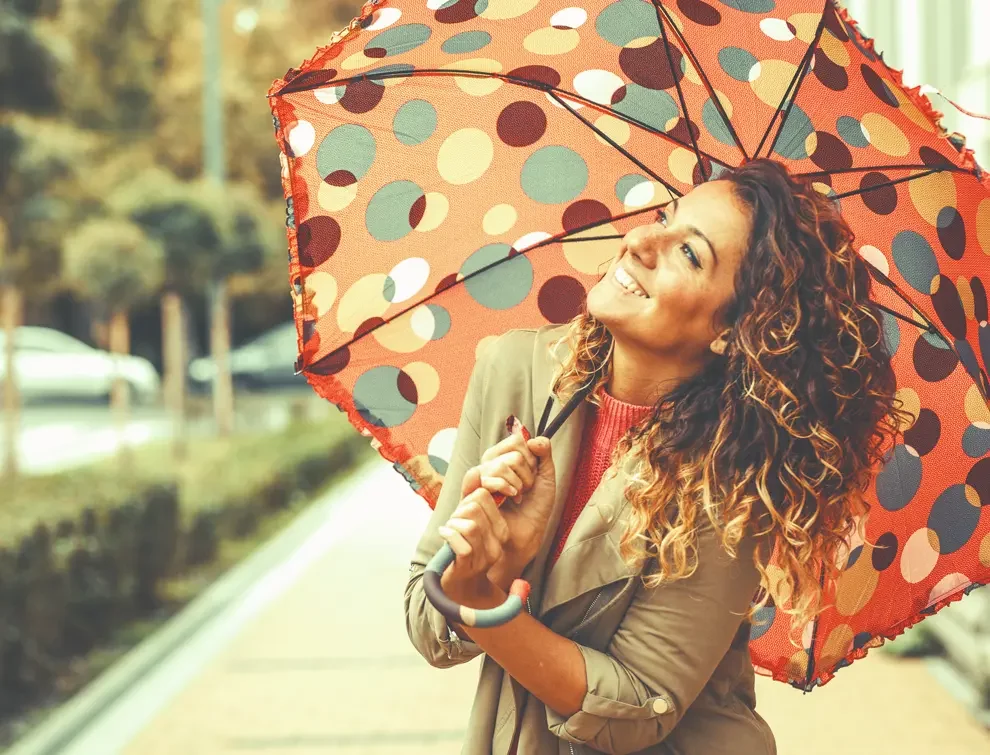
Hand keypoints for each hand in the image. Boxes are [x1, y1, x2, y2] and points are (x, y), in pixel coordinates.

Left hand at [438, 485, 510, 602]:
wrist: (460, 585)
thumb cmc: (463, 548)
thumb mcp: (468, 520)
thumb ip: (471, 496)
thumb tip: (476, 471)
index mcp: (501, 528)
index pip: (484, 495)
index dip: (468, 498)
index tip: (464, 512)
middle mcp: (498, 541)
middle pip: (476, 506)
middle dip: (459, 510)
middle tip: (455, 522)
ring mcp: (485, 555)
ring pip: (470, 524)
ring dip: (453, 524)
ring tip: (450, 531)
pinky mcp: (469, 565)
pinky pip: (461, 541)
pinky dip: (448, 535)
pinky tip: (445, 536)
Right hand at [461, 431, 555, 562]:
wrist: (525, 534)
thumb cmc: (534, 509)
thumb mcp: (546, 479)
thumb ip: (544, 454)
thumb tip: (534, 439)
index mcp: (504, 457)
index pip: (516, 441)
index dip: (530, 458)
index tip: (533, 475)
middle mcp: (489, 464)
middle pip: (511, 454)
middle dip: (526, 475)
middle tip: (524, 490)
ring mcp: (479, 477)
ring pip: (499, 465)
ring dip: (515, 484)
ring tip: (516, 497)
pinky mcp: (469, 491)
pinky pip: (481, 476)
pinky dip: (501, 486)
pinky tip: (507, 497)